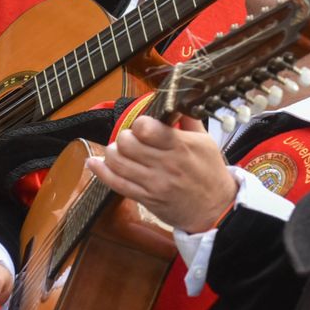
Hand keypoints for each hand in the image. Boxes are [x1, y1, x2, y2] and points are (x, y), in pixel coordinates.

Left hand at [87, 115, 236, 231]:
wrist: (215, 210)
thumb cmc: (210, 174)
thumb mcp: (206, 142)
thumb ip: (189, 120)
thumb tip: (176, 99)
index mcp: (180, 146)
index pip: (146, 128)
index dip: (140, 124)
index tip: (144, 127)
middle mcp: (165, 164)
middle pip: (126, 143)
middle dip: (125, 137)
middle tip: (132, 140)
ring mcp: (153, 183)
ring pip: (117, 162)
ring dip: (114, 153)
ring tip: (121, 152)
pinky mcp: (145, 198)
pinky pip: (115, 183)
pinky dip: (100, 171)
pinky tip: (94, 163)